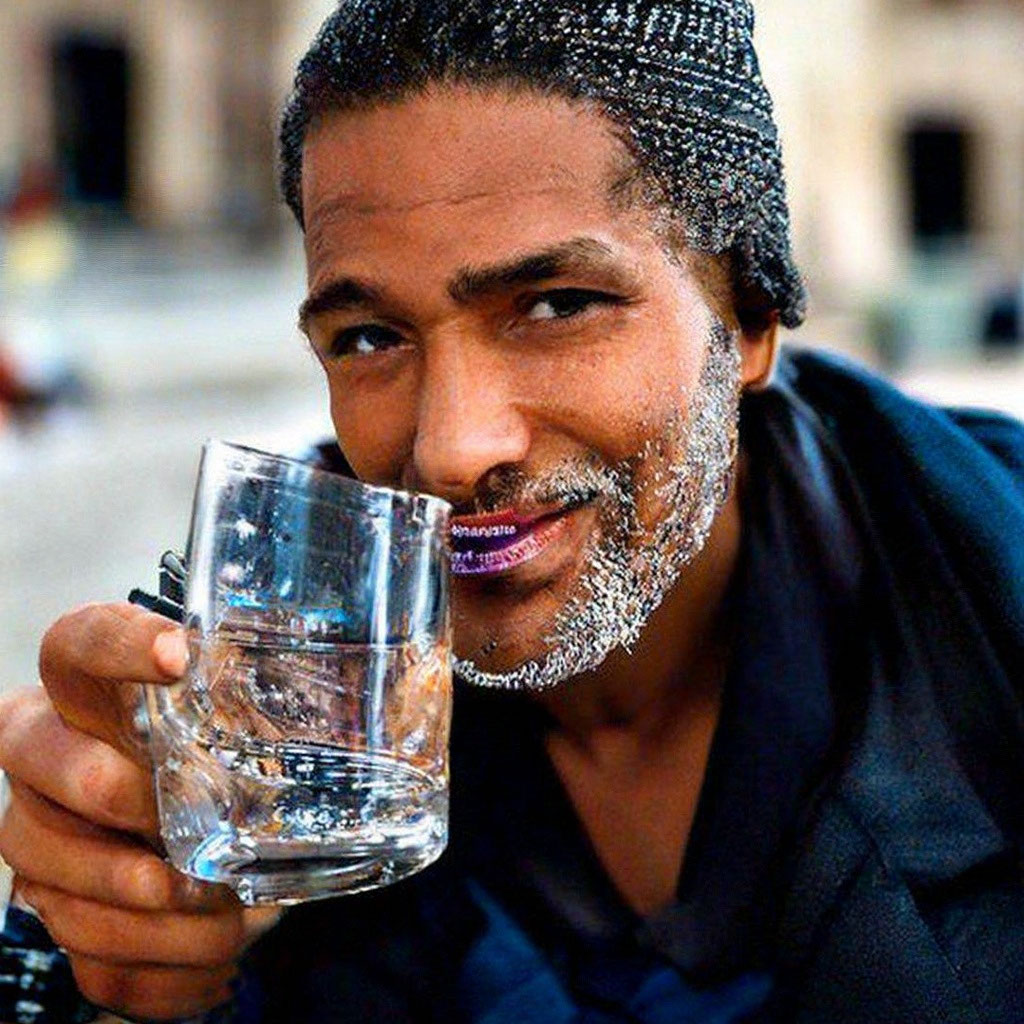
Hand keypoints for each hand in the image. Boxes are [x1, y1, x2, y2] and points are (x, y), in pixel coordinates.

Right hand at [0, 603, 276, 1020]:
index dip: (113, 643)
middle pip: (31, 755)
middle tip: (178, 820)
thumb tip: (418, 684)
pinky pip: (85, 958)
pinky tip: (215, 965)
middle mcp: (49, 756)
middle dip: (106, 789)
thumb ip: (299, 698)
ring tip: (221, 914)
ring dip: (139, 905)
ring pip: (45, 870)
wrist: (186, 844)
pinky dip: (156, 973)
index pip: (76, 642)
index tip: (180, 654)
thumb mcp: (258, 724)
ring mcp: (44, 838)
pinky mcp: (61, 915)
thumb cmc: (227, 762)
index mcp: (96, 692)